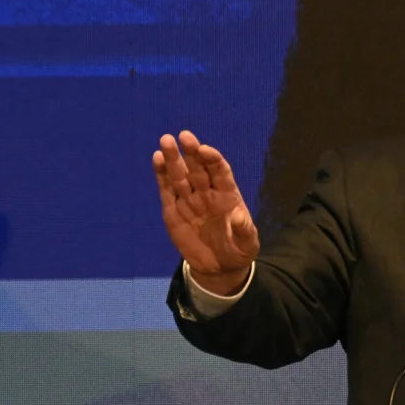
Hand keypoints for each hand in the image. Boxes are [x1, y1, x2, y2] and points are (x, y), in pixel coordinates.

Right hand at [153, 131, 258, 294]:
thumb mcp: (246, 244)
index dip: (213, 160)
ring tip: (166, 141)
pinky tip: (157, 159)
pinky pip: (167, 190)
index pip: (220, 172)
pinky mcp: (173, 212)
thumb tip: (240, 216)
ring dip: (173, 159)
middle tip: (184, 136)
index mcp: (228, 195)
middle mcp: (207, 193)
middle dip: (191, 153)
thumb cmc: (238, 250)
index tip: (205, 150)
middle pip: (198, 169)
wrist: (219, 267)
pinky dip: (161, 175)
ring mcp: (189, 201)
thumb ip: (244, 230)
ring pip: (180, 176)